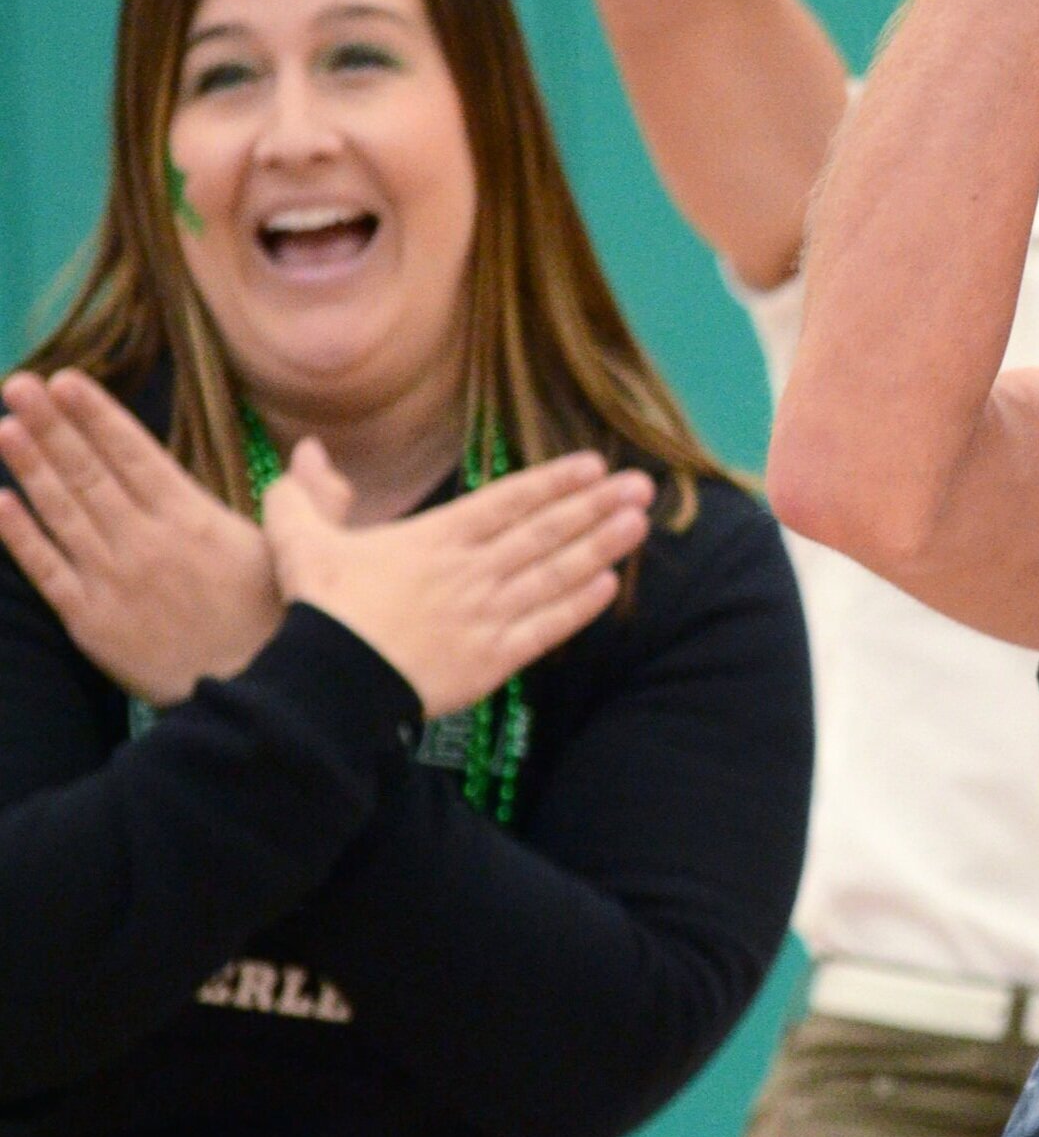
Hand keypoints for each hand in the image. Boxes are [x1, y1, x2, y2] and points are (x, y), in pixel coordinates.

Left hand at [0, 368, 282, 702]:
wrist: (254, 703)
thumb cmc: (283, 627)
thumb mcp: (305, 556)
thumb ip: (311, 499)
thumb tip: (313, 449)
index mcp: (195, 520)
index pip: (135, 453)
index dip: (98, 414)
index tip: (66, 380)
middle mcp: (146, 543)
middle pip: (90, 473)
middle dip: (51, 425)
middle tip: (19, 385)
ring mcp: (113, 581)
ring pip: (62, 513)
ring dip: (30, 467)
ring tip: (4, 427)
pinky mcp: (91, 623)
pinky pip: (46, 571)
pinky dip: (19, 536)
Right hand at [262, 443, 655, 718]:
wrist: (331, 682)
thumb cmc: (318, 608)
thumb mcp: (300, 539)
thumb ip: (305, 494)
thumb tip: (306, 453)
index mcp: (437, 538)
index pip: (509, 500)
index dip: (554, 482)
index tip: (593, 465)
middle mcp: (472, 571)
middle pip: (545, 532)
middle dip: (596, 506)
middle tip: (641, 485)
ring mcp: (487, 615)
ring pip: (555, 575)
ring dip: (601, 547)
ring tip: (639, 523)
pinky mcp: (492, 661)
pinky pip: (546, 629)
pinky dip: (579, 608)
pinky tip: (609, 588)